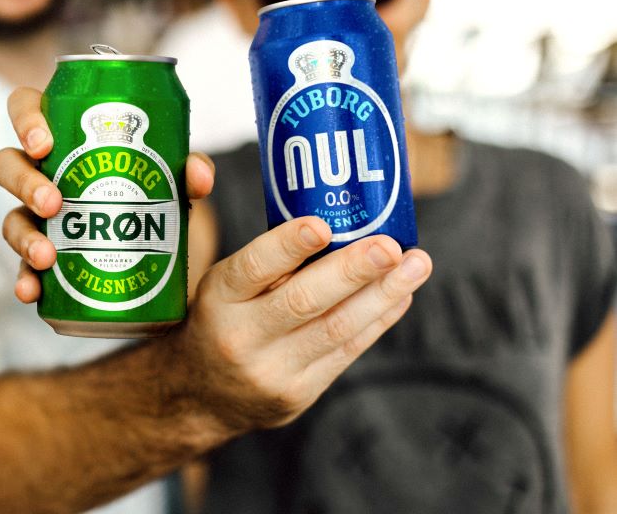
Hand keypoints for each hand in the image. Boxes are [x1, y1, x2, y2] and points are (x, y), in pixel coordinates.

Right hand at [0, 86, 214, 302]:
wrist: (157, 249)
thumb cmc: (150, 189)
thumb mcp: (172, 175)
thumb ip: (188, 169)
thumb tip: (196, 175)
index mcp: (63, 136)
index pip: (25, 108)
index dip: (25, 120)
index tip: (45, 144)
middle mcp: (41, 173)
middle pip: (7, 164)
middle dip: (24, 182)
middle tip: (53, 203)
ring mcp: (36, 216)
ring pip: (10, 217)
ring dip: (23, 236)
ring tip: (47, 256)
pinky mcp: (43, 256)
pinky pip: (22, 266)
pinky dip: (24, 280)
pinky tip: (32, 291)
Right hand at [173, 216, 431, 431]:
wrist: (202, 395)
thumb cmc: (222, 320)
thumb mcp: (223, 286)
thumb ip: (268, 263)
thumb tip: (339, 224)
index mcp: (218, 298)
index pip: (253, 267)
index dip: (288, 246)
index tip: (322, 225)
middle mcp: (241, 336)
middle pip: (303, 301)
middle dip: (353, 271)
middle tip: (390, 246)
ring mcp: (271, 370)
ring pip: (335, 329)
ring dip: (382, 294)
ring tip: (416, 265)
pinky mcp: (298, 394)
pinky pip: (346, 352)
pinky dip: (377, 320)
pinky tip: (400, 295)